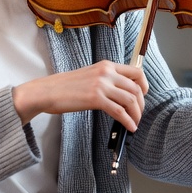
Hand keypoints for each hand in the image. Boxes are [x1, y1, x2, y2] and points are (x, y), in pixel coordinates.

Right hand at [12, 60, 148, 129]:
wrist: (47, 91)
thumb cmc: (65, 86)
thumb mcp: (90, 75)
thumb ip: (106, 79)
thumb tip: (122, 92)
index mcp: (106, 65)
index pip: (136, 72)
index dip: (144, 85)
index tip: (143, 96)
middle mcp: (106, 72)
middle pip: (136, 88)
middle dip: (141, 104)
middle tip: (138, 114)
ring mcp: (101, 85)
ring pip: (130, 100)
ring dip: (136, 114)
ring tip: (134, 123)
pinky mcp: (95, 98)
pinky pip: (119, 111)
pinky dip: (127, 121)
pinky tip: (129, 127)